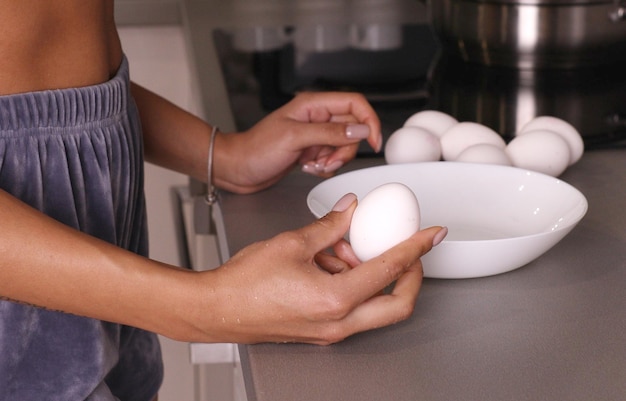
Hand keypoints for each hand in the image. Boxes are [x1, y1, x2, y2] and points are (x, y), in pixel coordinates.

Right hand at [195, 194, 446, 344]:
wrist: (217, 310)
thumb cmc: (246, 282)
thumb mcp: (292, 243)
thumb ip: (330, 226)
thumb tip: (351, 209)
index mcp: (336, 298)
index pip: (390, 270)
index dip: (415, 248)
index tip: (431, 234)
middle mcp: (339, 322)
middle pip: (398, 305)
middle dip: (410, 275)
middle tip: (406, 250)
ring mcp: (331, 331)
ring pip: (375, 308)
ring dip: (372, 277)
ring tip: (343, 250)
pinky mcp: (322, 331)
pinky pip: (353, 310)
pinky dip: (354, 285)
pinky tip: (329, 263)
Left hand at [213, 92, 381, 193]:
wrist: (238, 168)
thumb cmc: (256, 148)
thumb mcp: (295, 138)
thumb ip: (330, 133)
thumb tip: (360, 129)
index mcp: (313, 104)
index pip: (354, 103)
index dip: (369, 120)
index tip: (374, 140)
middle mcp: (317, 117)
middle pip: (352, 128)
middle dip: (345, 149)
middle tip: (327, 161)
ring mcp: (315, 134)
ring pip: (344, 146)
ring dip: (333, 160)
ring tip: (313, 165)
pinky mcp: (312, 150)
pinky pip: (333, 158)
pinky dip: (326, 167)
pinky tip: (308, 168)